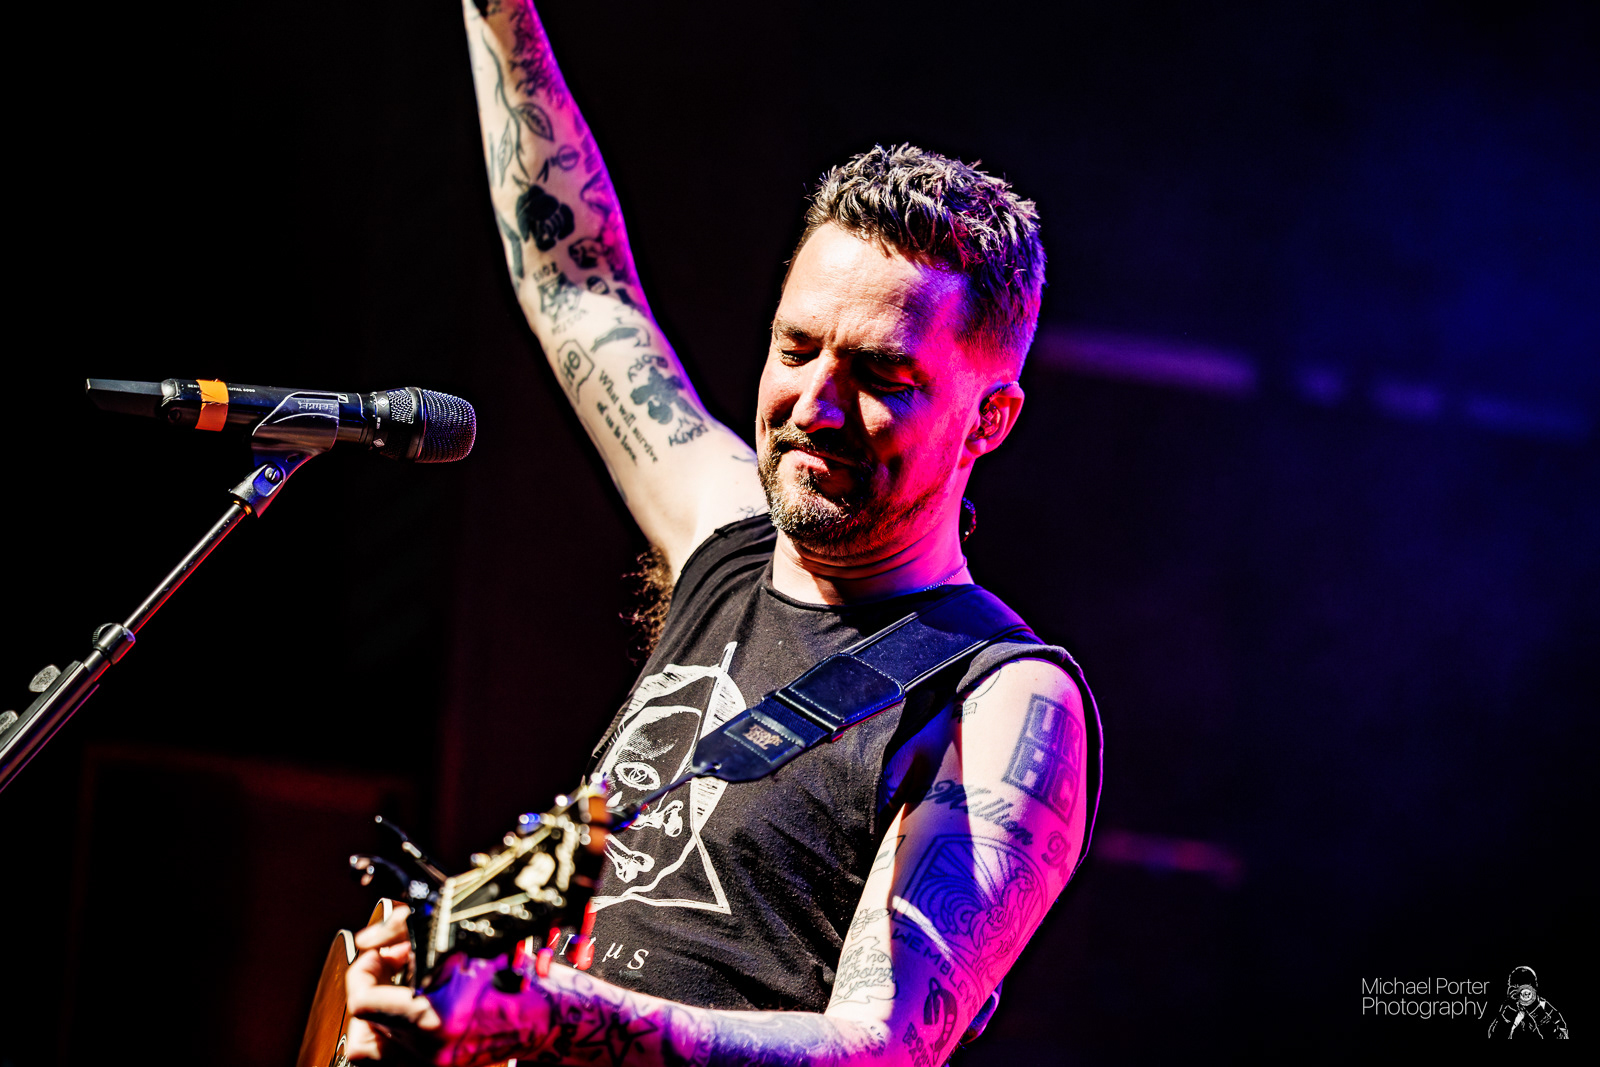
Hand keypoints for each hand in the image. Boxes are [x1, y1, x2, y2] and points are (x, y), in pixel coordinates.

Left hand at [346, 906, 548, 1064]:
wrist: (541, 1016)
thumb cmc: (513, 979)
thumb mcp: (463, 942)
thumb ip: (405, 930)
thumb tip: (372, 938)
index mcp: (435, 1015)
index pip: (363, 1001)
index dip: (363, 969)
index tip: (378, 952)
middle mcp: (428, 1047)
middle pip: (364, 1019)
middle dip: (372, 984)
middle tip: (390, 964)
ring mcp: (430, 1063)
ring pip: (370, 1046)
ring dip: (373, 1015)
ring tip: (391, 993)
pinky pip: (389, 1060)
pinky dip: (387, 1037)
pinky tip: (403, 1015)